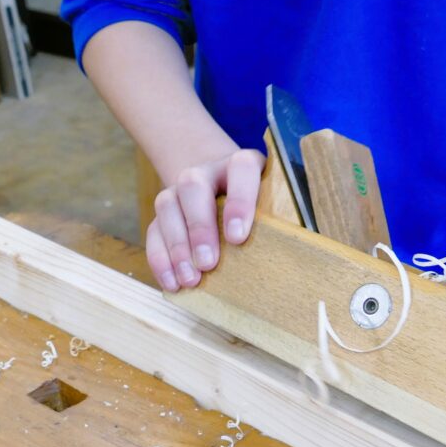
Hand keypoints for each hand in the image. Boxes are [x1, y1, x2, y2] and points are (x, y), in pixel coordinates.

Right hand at [146, 149, 265, 290]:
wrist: (224, 187)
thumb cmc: (259, 205)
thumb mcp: (273, 204)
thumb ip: (278, 220)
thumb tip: (292, 258)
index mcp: (242, 164)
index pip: (241, 169)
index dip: (239, 202)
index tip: (238, 237)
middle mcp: (206, 171)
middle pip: (194, 187)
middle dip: (200, 228)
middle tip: (208, 263)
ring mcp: (180, 189)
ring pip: (168, 206)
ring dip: (177, 246)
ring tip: (190, 278)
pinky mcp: (164, 210)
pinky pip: (153, 230)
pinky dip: (160, 258)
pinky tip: (172, 282)